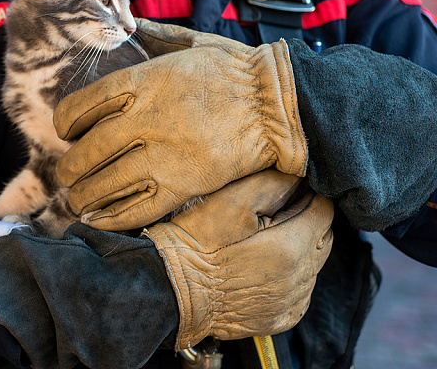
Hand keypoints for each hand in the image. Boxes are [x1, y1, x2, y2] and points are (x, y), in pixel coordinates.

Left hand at [53, 20, 307, 230]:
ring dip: (83, 195)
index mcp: (143, 81)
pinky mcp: (183, 185)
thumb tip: (133, 25)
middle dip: (70, 167)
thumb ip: (157, 36)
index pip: (81, 105)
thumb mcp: (194, 41)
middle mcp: (146, 119)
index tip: (66, 132)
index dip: (65, 123)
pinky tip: (97, 219)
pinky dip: (110, 217)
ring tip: (77, 200)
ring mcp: (163, 155)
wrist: (281, 106)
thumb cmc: (237, 71)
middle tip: (67, 174)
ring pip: (105, 182)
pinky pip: (135, 208)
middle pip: (87, 150)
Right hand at [143, 169, 333, 348]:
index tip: (288, 190)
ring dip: (299, 250)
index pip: (324, 211)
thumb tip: (299, 178)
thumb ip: (273, 184)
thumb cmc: (197, 242)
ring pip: (313, 266)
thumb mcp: (231, 200)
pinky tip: (262, 267)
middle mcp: (297, 278)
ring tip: (262, 241)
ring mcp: (290, 302)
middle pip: (324, 238)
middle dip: (307, 221)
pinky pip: (300, 292)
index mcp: (290, 246)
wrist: (173, 287)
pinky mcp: (279, 318)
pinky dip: (289, 276)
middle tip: (274, 213)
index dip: (308, 195)